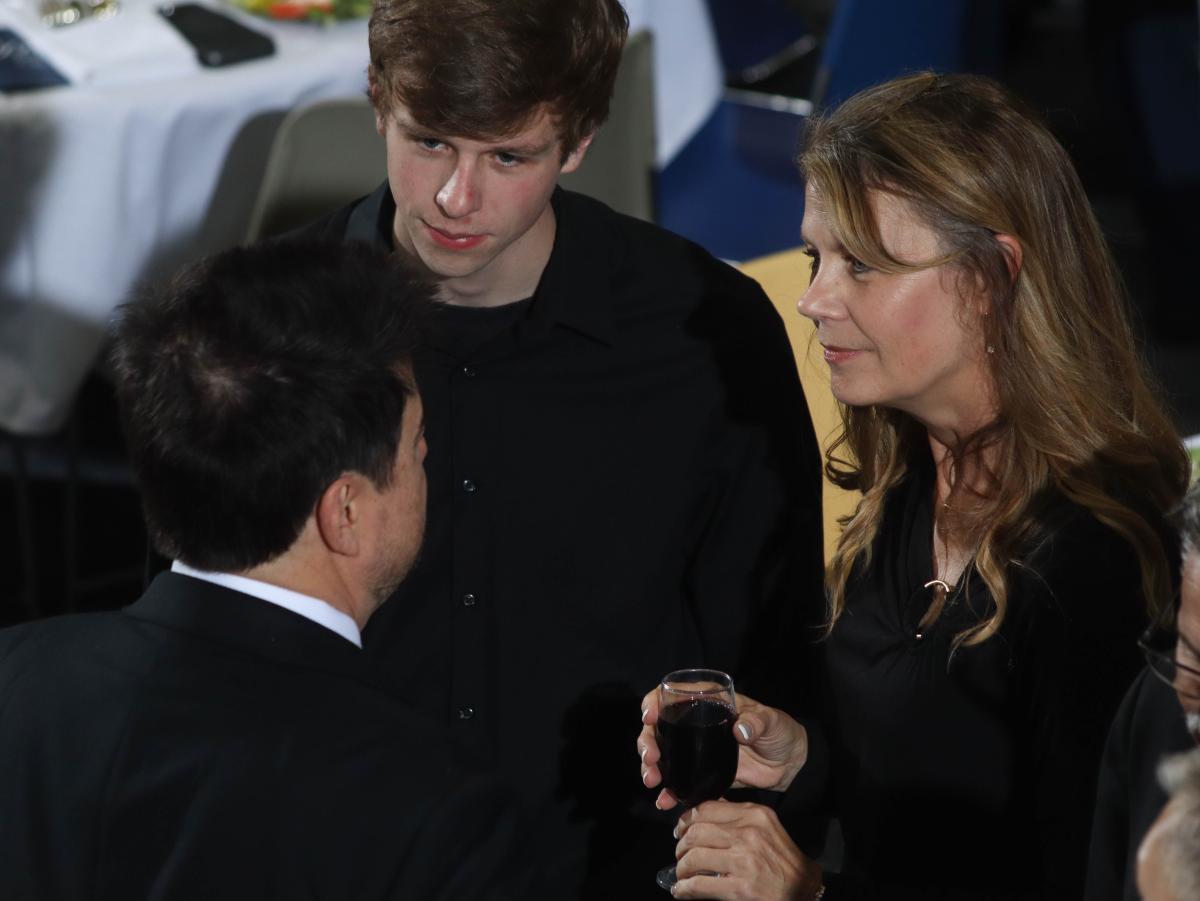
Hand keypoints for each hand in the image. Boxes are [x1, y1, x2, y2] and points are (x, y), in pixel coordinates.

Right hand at [637, 689, 808, 809]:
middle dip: (647, 742)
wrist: (789, 763)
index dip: (654, 702)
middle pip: (659, 728)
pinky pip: (679, 782)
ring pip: (664, 755)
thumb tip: (742, 728)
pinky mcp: (702, 774)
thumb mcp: (771, 721)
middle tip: (650, 758)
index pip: (673, 695)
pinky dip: (669, 792)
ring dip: (651, 767)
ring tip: (652, 780)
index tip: (650, 716)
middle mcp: (696, 724)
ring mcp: (697, 750)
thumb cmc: (779, 731)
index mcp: (708, 703)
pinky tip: (664, 801)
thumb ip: (757, 722)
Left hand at [670, 800, 821, 899]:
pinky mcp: (741, 888)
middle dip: (681, 845)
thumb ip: (738, 818)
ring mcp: (745, 861)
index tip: (681, 829)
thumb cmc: (784, 861)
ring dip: (682, 868)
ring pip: (694, 857)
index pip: (707, 809)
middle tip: (680, 854)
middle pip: (696, 832)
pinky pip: (700, 884)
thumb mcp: (766, 828)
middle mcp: (749, 834)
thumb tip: (703, 812)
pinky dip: (685, 889)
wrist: (805, 890)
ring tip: (682, 874)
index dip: (686, 819)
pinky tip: (682, 891)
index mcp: (754, 815)